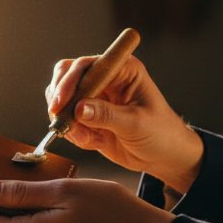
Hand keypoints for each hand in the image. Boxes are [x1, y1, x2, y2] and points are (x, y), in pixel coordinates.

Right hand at [46, 55, 202, 192]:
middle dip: (60, 98)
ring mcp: (95, 97)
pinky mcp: (88, 116)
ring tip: (84, 136)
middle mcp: (105, 79)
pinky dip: (73, 132)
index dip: (70, 81)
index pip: (87, 65)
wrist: (164, 157)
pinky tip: (91, 142)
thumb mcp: (135, 124)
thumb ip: (106, 115)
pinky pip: (67, 119)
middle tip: (58, 117)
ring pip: (62, 98)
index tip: (61, 102)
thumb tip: (78, 108)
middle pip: (67, 75)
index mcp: (122, 70)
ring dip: (66, 118)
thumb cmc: (161, 134)